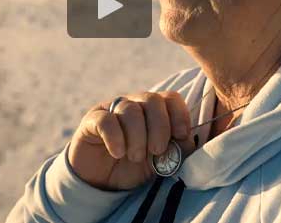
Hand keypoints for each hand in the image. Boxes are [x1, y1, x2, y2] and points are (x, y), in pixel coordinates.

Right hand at [67, 91, 195, 190]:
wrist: (100, 182)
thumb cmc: (134, 169)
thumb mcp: (160, 162)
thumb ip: (177, 150)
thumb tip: (189, 140)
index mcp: (154, 111)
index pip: (171, 98)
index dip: (179, 115)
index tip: (181, 135)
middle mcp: (135, 104)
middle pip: (152, 100)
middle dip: (159, 127)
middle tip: (156, 150)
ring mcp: (112, 109)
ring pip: (130, 110)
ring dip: (137, 137)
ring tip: (135, 157)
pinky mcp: (92, 120)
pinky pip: (106, 120)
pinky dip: (116, 138)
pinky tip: (118, 153)